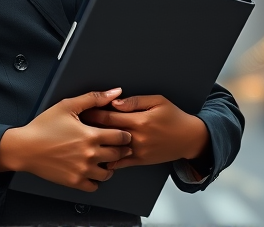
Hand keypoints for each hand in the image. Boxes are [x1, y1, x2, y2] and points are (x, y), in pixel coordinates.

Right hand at [0, 88, 132, 191]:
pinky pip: (94, 186)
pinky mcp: (74, 182)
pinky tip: (91, 169)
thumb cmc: (45, 125)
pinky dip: (96, 179)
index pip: (121, 137)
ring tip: (103, 158)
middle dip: (121, 149)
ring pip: (108, 173)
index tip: (122, 132)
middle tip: (117, 145)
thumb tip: (116, 91)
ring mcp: (82, 171)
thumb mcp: (68, 105)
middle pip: (118, 155)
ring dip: (110, 165)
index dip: (125, 134)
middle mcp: (90, 155)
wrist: (25, 148)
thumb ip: (94, 98)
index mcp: (91, 135)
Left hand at [81, 95, 209, 169]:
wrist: (189, 138)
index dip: (94, 112)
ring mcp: (138, 151)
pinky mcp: (140, 161)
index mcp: (140, 120)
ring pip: (111, 149)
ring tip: (81, 140)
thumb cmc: (174, 116)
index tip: (82, 110)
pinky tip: (96, 155)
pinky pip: (119, 163)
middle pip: (107, 132)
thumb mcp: (157, 101)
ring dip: (96, 144)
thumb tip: (115, 101)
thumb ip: (135, 101)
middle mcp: (137, 138)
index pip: (111, 115)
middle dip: (90, 127)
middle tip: (75, 124)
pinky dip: (106, 160)